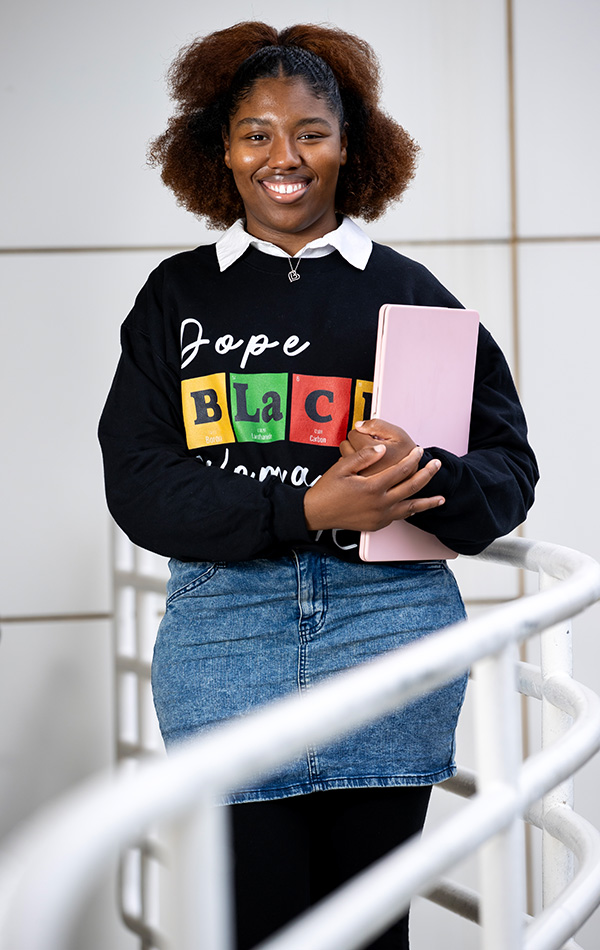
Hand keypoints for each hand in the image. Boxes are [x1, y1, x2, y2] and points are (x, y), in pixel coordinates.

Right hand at [304, 441, 444, 532]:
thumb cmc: (327, 489)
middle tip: (436, 465)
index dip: (412, 459)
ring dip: (427, 502)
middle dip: (426, 475)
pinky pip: (399, 517)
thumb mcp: (342, 467)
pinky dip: (410, 511)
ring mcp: (380, 516)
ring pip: (410, 508)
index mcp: (372, 487)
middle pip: (411, 487)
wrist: (316, 513)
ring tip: (441, 498)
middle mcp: (380, 504)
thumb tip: (382, 448)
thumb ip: (363, 456)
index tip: (418, 451)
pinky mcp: (377, 524)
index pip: (400, 470)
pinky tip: (416, 508)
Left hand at [340, 419, 418, 474]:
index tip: (371, 436)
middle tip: (370, 446)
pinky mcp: (357, 482)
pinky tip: (366, 464)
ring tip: (368, 456)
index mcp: (373, 451)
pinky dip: (353, 464)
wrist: (410, 477)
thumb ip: (378, 425)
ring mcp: (360, 476)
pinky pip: (346, 468)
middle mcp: (364, 465)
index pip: (354, 433)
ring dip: (353, 453)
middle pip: (346, 444)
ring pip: (344, 456)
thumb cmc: (405, 456)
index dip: (363, 431)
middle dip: (357, 442)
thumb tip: (359, 425)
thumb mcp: (398, 434)